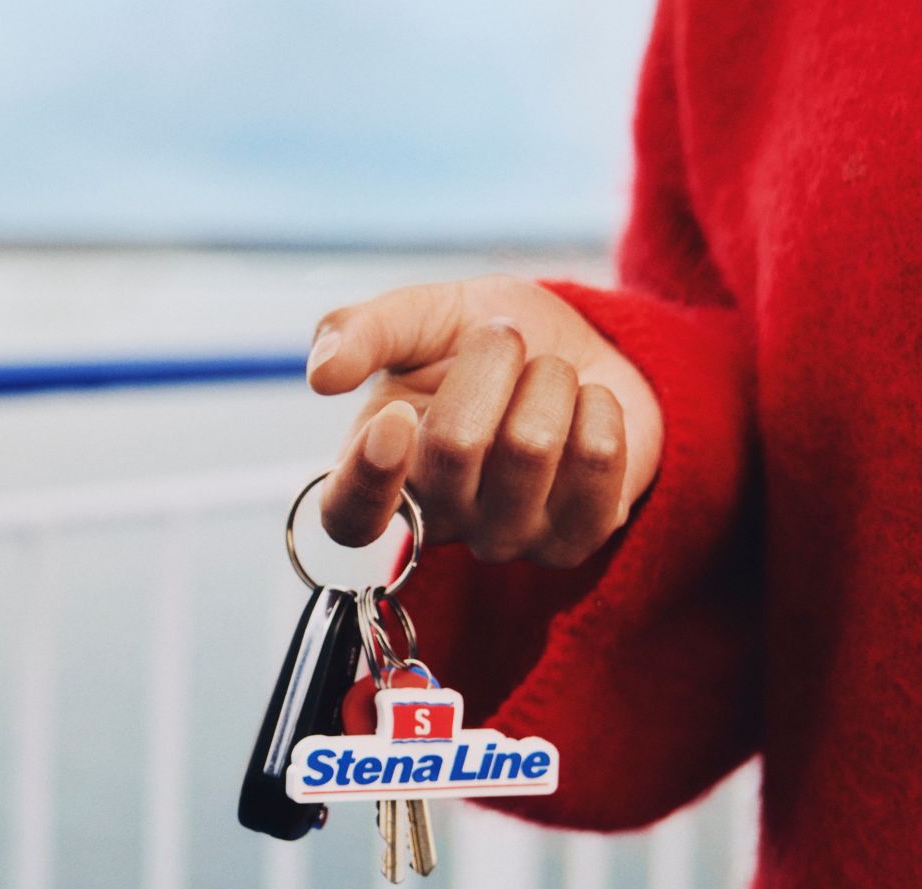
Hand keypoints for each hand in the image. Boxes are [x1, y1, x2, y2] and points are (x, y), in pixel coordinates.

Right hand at [309, 275, 662, 567]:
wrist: (587, 348)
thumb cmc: (490, 342)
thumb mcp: (422, 316)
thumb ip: (364, 331)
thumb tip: (321, 374)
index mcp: (379, 469)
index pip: (349, 518)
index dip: (368, 479)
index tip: (395, 420)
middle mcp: (439, 519)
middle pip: (455, 446)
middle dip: (492, 360)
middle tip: (504, 340)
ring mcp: (509, 539)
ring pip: (533, 447)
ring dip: (551, 379)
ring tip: (549, 378)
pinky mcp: (578, 539)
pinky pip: (598, 459)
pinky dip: (600, 406)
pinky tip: (588, 410)